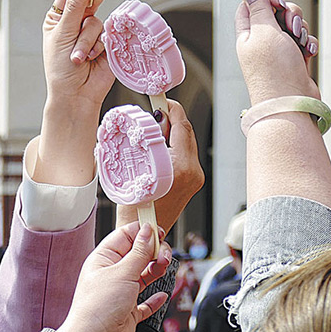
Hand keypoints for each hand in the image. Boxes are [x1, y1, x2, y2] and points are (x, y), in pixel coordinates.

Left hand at [32, 0, 113, 185]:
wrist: (75, 95)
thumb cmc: (60, 68)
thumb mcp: (62, 35)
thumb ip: (75, 8)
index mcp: (58, 19)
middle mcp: (75, 23)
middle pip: (89, 1)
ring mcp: (92, 34)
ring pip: (97, 21)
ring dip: (87, 40)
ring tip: (79, 57)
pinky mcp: (106, 44)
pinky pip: (107, 35)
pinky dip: (98, 47)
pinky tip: (91, 59)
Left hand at [59, 222, 169, 331]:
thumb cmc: (99, 306)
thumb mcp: (122, 272)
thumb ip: (139, 252)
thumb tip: (148, 231)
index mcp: (104, 259)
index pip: (125, 236)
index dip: (142, 232)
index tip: (159, 232)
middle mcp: (112, 274)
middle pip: (137, 255)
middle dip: (153, 252)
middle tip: (164, 255)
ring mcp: (121, 293)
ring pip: (143, 275)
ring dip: (156, 270)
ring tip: (163, 267)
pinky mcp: (129, 312)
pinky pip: (145, 302)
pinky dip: (155, 298)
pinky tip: (162, 294)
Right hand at [116, 100, 204, 231]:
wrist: (142, 231)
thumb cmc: (134, 206)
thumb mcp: (135, 166)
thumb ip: (150, 140)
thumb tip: (157, 118)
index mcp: (181, 167)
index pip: (183, 127)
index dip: (173, 110)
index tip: (163, 100)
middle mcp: (194, 172)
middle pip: (188, 134)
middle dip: (173, 120)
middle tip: (157, 112)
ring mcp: (196, 178)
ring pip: (188, 144)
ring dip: (173, 133)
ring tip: (156, 129)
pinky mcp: (194, 182)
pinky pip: (186, 155)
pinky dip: (175, 146)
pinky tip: (160, 146)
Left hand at [236, 0, 330, 218]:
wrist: (291, 102)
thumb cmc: (274, 70)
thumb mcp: (264, 33)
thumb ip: (259, 10)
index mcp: (246, 35)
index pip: (248, 6)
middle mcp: (260, 43)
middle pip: (275, 13)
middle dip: (288, 13)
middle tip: (291, 24)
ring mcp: (278, 52)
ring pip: (292, 26)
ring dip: (300, 29)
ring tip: (299, 42)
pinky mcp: (294, 60)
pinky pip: (303, 42)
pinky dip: (308, 44)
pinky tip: (308, 53)